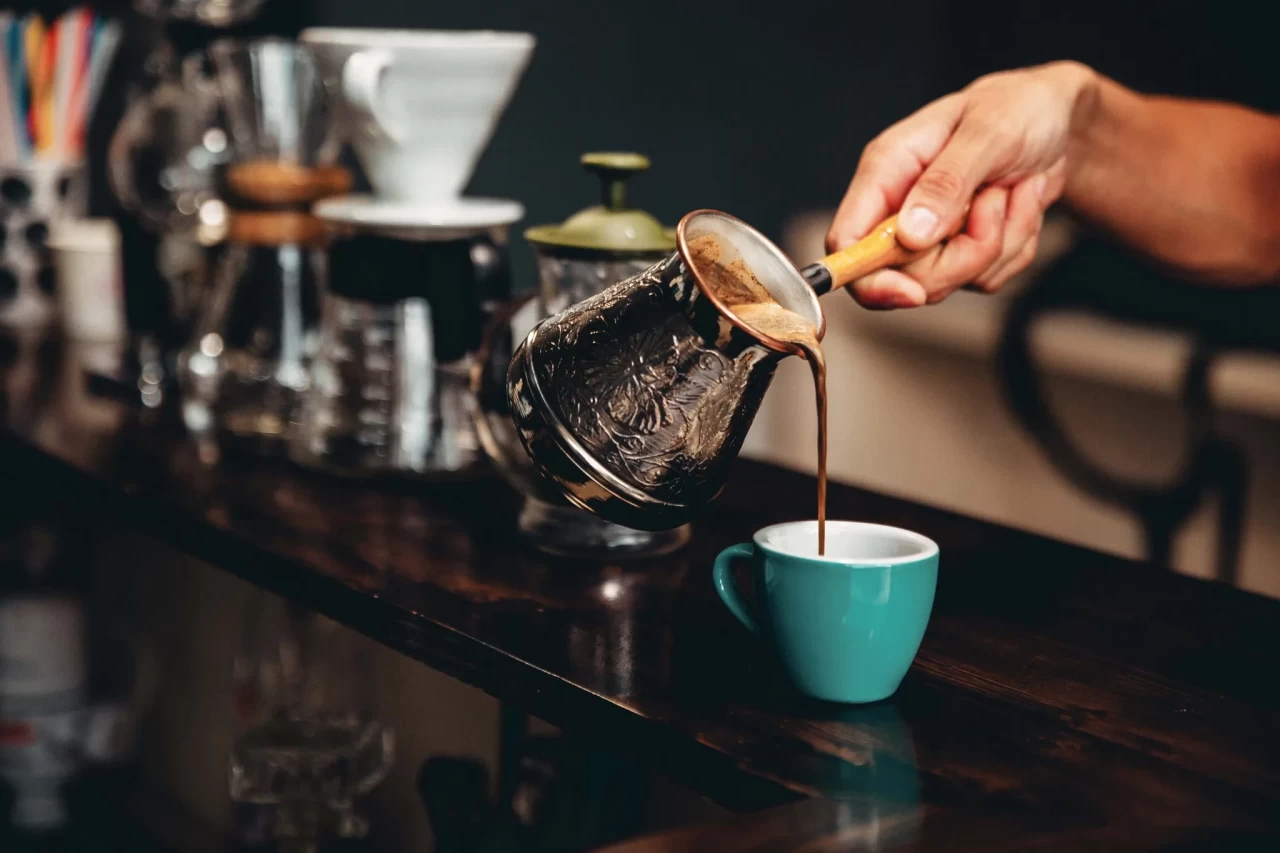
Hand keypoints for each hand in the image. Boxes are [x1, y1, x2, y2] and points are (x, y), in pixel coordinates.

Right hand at [827, 61, 1096, 307]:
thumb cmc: (1018, 108)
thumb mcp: (988, 133)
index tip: (910, 292)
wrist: (1059, 120)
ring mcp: (929, 236)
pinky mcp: (962, 251)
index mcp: (886, 172)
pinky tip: (1020, 202)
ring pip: (950, 282)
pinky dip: (1016, 244)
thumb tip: (911, 235)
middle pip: (905, 277)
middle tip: (995, 205)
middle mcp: (899, 208)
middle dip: (963, 255)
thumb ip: (946, 183)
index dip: (867, 277)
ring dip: (999, 242)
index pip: (847, 241)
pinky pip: (985, 278)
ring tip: (1011, 191)